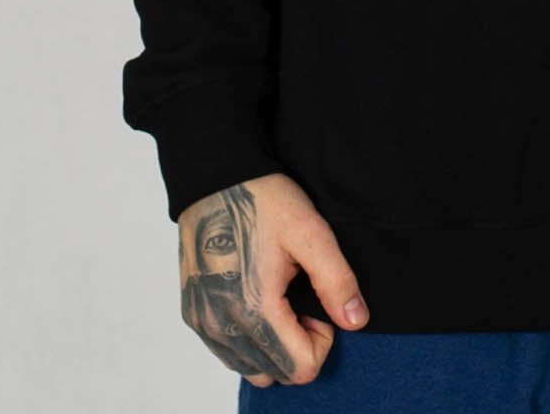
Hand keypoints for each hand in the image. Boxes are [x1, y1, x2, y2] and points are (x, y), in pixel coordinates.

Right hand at [177, 172, 369, 386]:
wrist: (214, 176)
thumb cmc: (263, 200)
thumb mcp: (311, 232)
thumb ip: (336, 281)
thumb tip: (356, 322)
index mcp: (255, 309)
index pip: (301, 369)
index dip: (321, 339)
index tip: (316, 299)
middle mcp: (223, 326)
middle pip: (277, 374)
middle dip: (298, 343)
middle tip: (298, 296)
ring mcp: (204, 322)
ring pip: (251, 369)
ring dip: (273, 345)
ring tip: (278, 295)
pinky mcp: (193, 314)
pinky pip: (228, 353)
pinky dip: (249, 339)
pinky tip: (256, 297)